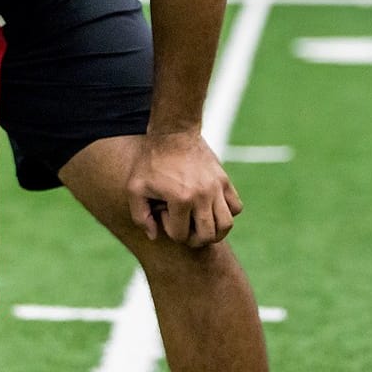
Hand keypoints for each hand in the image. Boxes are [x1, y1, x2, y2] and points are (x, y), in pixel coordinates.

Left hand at [125, 131, 241, 246]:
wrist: (173, 133)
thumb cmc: (151, 161)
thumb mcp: (135, 188)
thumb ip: (140, 216)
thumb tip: (154, 236)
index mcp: (181, 199)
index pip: (181, 235)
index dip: (169, 229)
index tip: (163, 212)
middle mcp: (202, 196)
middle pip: (207, 236)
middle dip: (193, 238)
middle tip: (183, 225)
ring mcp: (216, 188)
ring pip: (226, 225)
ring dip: (214, 231)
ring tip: (200, 223)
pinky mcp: (224, 180)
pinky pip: (236, 206)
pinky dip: (226, 213)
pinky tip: (210, 207)